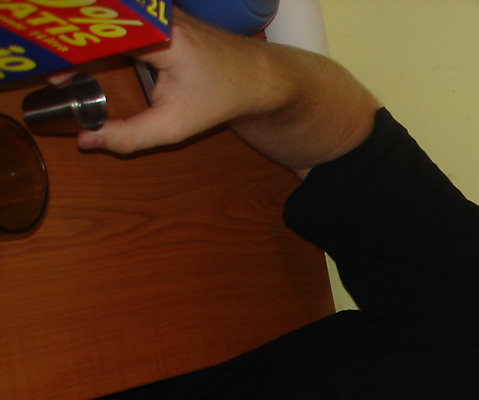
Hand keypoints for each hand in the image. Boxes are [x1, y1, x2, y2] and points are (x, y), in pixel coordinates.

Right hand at [73, 11, 270, 155]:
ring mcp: (153, 11)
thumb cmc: (219, 98)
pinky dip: (98, 38)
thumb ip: (130, 137)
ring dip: (83, 41)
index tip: (59, 77)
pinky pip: (117, 22)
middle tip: (56, 74)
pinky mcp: (152, 14)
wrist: (255, 76)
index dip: (73, 54)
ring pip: (105, 21)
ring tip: (66, 69)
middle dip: (72, 46)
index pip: (101, 35)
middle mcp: (152, 15)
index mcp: (157, 36)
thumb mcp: (176, 126)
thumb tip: (87, 141)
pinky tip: (85, 58)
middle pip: (98, 23)